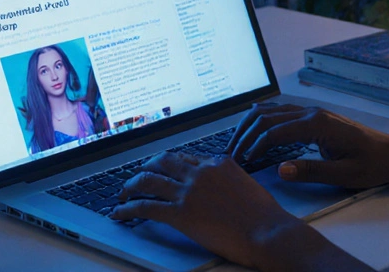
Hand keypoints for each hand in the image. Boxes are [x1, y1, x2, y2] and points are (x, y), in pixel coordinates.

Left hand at [111, 151, 301, 268]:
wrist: (268, 230)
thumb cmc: (264, 215)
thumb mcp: (247, 185)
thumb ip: (229, 180)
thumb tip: (221, 187)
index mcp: (218, 163)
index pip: (186, 158)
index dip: (171, 165)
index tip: (164, 171)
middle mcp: (200, 172)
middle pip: (163, 161)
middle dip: (147, 168)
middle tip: (139, 177)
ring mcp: (189, 191)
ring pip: (148, 180)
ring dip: (130, 186)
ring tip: (122, 194)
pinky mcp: (180, 213)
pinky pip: (145, 206)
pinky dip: (127, 208)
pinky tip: (120, 213)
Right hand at [226, 103, 388, 188]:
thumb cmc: (374, 164)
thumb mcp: (345, 174)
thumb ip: (311, 171)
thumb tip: (280, 170)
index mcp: (318, 125)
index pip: (274, 132)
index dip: (253, 146)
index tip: (240, 162)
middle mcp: (313, 113)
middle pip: (267, 117)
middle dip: (245, 134)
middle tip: (230, 154)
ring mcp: (314, 113)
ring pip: (272, 111)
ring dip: (251, 126)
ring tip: (237, 144)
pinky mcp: (316, 118)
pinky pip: (283, 113)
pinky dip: (264, 120)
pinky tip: (255, 128)